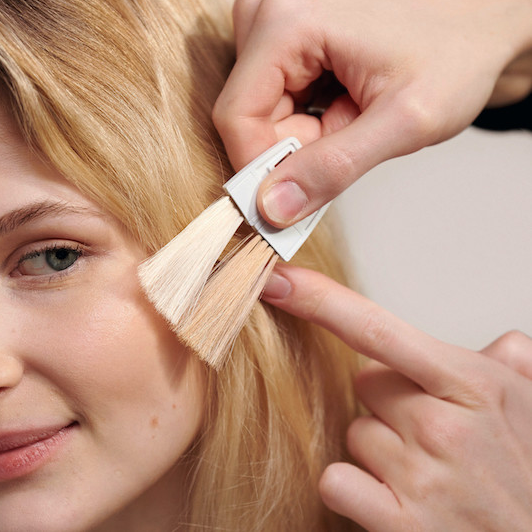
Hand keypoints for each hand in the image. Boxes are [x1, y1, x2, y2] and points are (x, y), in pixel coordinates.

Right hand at [214, 0, 531, 227]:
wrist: (476, 34)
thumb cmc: (454, 59)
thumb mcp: (402, 123)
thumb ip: (333, 168)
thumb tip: (272, 207)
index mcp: (288, 23)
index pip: (236, 117)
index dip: (260, 170)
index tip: (293, 202)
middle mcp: (268, 19)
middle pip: (246, 122)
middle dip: (292, 153)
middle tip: (349, 139)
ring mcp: (273, 35)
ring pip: (258, 124)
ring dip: (303, 142)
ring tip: (352, 119)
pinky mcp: (281, 53)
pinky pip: (271, 115)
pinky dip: (306, 131)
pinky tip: (341, 111)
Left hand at [262, 265, 531, 530]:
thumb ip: (510, 365)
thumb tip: (496, 346)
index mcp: (473, 385)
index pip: (376, 328)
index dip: (320, 299)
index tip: (279, 279)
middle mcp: (442, 427)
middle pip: (365, 382)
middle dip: (390, 400)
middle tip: (433, 430)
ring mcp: (419, 477)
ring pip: (353, 432)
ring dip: (379, 447)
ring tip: (427, 470)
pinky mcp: (400, 525)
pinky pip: (337, 479)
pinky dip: (355, 487)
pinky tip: (395, 497)